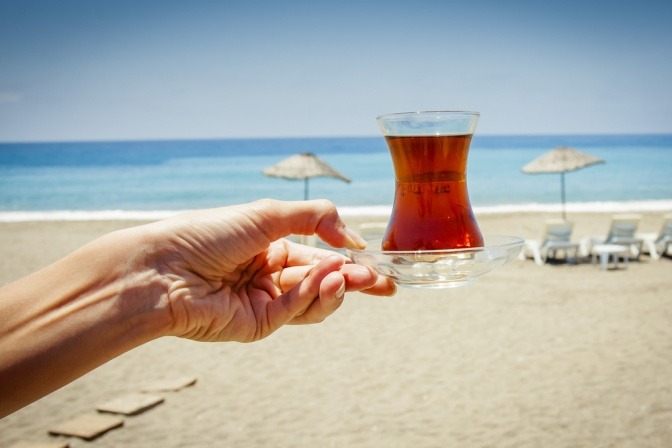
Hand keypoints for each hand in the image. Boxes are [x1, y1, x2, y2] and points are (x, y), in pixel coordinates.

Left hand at [149, 199, 394, 341]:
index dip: (348, 257)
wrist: (164, 268)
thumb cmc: (208, 233)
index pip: (318, 254)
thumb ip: (315, 217)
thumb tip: (352, 238)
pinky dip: (313, 294)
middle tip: (384, 283)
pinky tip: (324, 278)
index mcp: (269, 246)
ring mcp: (264, 301)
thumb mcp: (267, 212)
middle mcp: (269, 274)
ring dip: (337, 287)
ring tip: (352, 275)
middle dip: (354, 280)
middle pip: (322, 281)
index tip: (375, 259)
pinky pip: (295, 310)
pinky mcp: (257, 325)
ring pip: (314, 300)